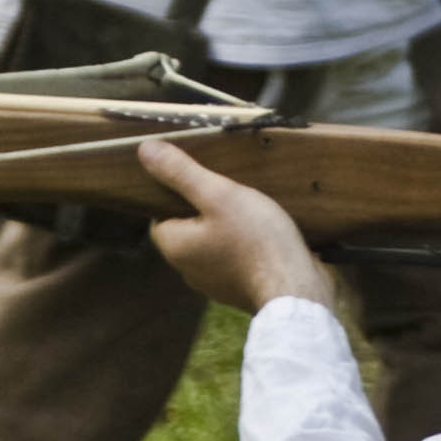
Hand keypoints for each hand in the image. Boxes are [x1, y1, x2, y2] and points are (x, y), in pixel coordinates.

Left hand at [139, 139, 333, 313]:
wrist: (295, 290)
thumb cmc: (257, 241)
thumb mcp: (219, 195)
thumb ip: (182, 173)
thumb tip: (145, 150)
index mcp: (175, 247)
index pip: (159, 214)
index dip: (178, 194)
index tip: (202, 181)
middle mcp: (188, 270)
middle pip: (187, 229)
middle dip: (205, 210)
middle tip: (230, 193)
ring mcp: (215, 284)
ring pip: (212, 245)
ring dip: (227, 230)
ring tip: (251, 212)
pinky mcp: (239, 290)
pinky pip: (234, 261)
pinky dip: (244, 248)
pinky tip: (265, 236)